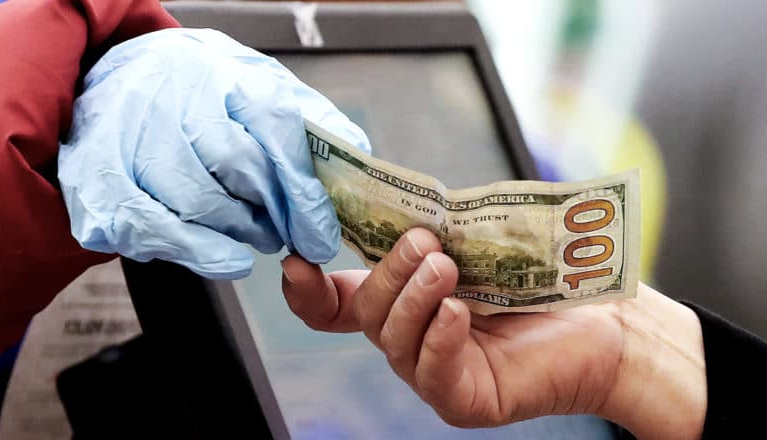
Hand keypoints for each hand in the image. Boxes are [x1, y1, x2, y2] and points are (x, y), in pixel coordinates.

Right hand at [59, 28, 369, 278]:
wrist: (118, 82)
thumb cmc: (202, 93)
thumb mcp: (262, 88)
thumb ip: (313, 123)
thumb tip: (357, 161)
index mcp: (224, 73)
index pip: (276, 128)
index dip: (303, 191)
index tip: (321, 235)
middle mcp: (175, 97)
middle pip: (238, 168)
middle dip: (272, 214)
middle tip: (286, 233)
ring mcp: (131, 137)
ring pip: (199, 204)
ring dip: (238, 233)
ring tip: (252, 232)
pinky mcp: (100, 179)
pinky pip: (155, 230)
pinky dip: (199, 252)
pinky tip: (222, 254)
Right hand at [282, 228, 706, 438]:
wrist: (602, 319)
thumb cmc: (539, 278)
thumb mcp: (475, 244)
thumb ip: (432, 232)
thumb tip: (395, 210)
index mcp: (405, 301)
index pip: (337, 305)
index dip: (308, 291)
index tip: (297, 261)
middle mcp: (410, 338)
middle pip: (369, 311)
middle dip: (390, 272)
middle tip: (425, 242)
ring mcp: (432, 372)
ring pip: (394, 340)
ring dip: (414, 297)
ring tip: (446, 267)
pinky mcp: (462, 399)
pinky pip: (432, 372)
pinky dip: (438, 337)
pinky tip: (458, 313)